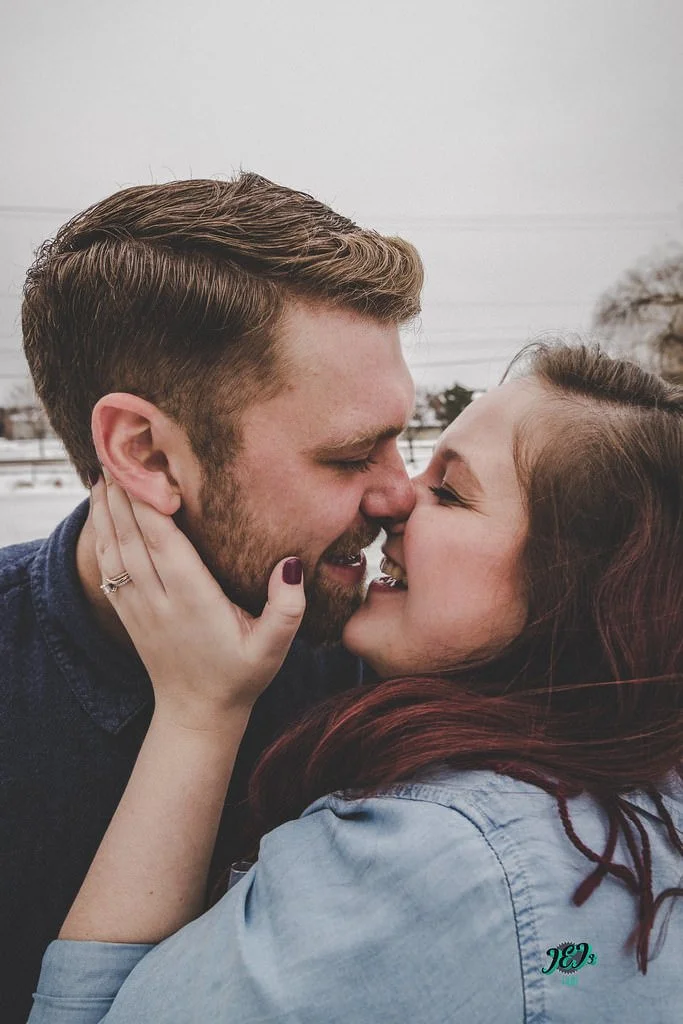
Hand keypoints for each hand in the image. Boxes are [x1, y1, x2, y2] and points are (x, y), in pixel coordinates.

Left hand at [90, 473, 305, 729]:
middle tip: (121, 451)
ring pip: (114, 549)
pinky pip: (108, 567)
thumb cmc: (241, 675)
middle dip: (123, 493)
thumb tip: (288, 564)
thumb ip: (287, 606)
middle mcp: (159, 599)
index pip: (163, 541)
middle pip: (132, 537)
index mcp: (192, 599)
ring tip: (104, 472)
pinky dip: (102, 535)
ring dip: (106, 511)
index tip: (147, 464)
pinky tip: (102, 513)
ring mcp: (139, 607)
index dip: (150, 501)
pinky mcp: (129, 613)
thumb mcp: (275, 646)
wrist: (198, 714)